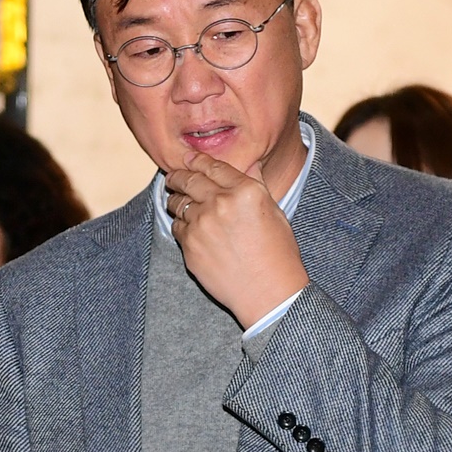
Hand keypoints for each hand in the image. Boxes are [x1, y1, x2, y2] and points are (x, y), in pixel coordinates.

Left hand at [164, 154, 309, 328]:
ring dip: (176, 200)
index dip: (196, 160)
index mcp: (245, 191)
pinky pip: (177, 228)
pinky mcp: (190, 246)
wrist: (268, 293)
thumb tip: (250, 164)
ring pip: (178, 203)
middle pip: (188, 180)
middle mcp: (220, 203)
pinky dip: (182, 225)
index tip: (187, 158)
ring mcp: (202, 225)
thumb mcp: (275, 213)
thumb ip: (256, 185)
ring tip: (179, 202)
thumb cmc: (278, 254)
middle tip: (173, 176)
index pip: (213, 166)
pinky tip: (191, 229)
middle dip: (177, 175)